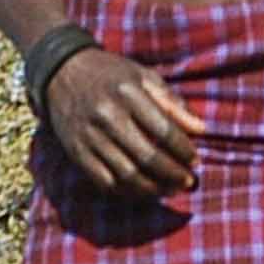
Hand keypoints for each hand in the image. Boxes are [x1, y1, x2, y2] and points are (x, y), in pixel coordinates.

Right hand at [38, 42, 202, 196]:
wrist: (62, 71)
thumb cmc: (111, 74)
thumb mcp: (143, 76)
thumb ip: (173, 102)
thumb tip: (201, 130)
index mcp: (128, 93)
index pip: (164, 130)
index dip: (184, 150)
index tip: (195, 161)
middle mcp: (107, 115)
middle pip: (147, 157)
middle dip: (173, 174)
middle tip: (188, 182)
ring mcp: (89, 136)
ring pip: (127, 175)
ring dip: (153, 188)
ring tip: (169, 189)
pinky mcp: (76, 151)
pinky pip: (104, 182)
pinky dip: (127, 192)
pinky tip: (142, 190)